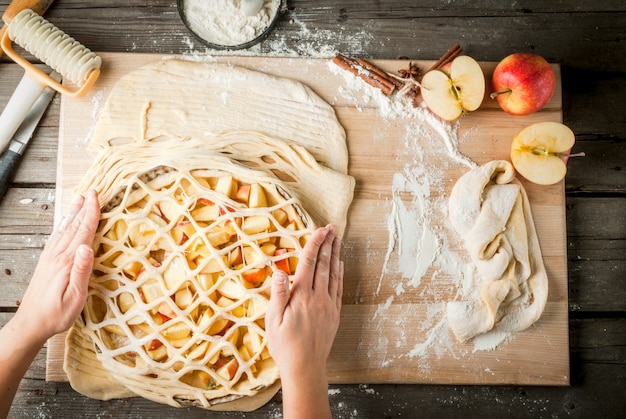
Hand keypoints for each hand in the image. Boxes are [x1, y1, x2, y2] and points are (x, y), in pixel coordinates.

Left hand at [14, 189, 100, 343]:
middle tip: (92, 191)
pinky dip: (64, 226)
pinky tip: (65, 222)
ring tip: (79, 200)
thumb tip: (87, 247)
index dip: (91, 213)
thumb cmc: (57, 315)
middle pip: (74, 226)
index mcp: (67, 262)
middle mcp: (57, 256)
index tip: (97, 196)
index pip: (83, 232)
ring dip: (74, 213)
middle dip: (84, 208)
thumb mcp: (75, 297)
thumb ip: (81, 271)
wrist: (31, 324)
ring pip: (65, 230)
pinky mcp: (46, 263)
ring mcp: (50, 258)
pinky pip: (57, 238)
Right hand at [265, 224, 342, 418]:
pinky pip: (339, 288)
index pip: (308, 263)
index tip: (320, 229)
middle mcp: (318, 297)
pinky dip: (340, 273)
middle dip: (328, 243)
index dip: (314, 244)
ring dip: (336, 254)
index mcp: (301, 296)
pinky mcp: (334, 314)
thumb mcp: (272, 320)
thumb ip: (278, 293)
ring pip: (334, 273)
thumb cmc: (284, 345)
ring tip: (337, 239)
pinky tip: (340, 264)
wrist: (305, 367)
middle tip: (332, 227)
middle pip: (324, 264)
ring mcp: (328, 305)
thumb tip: (279, 270)